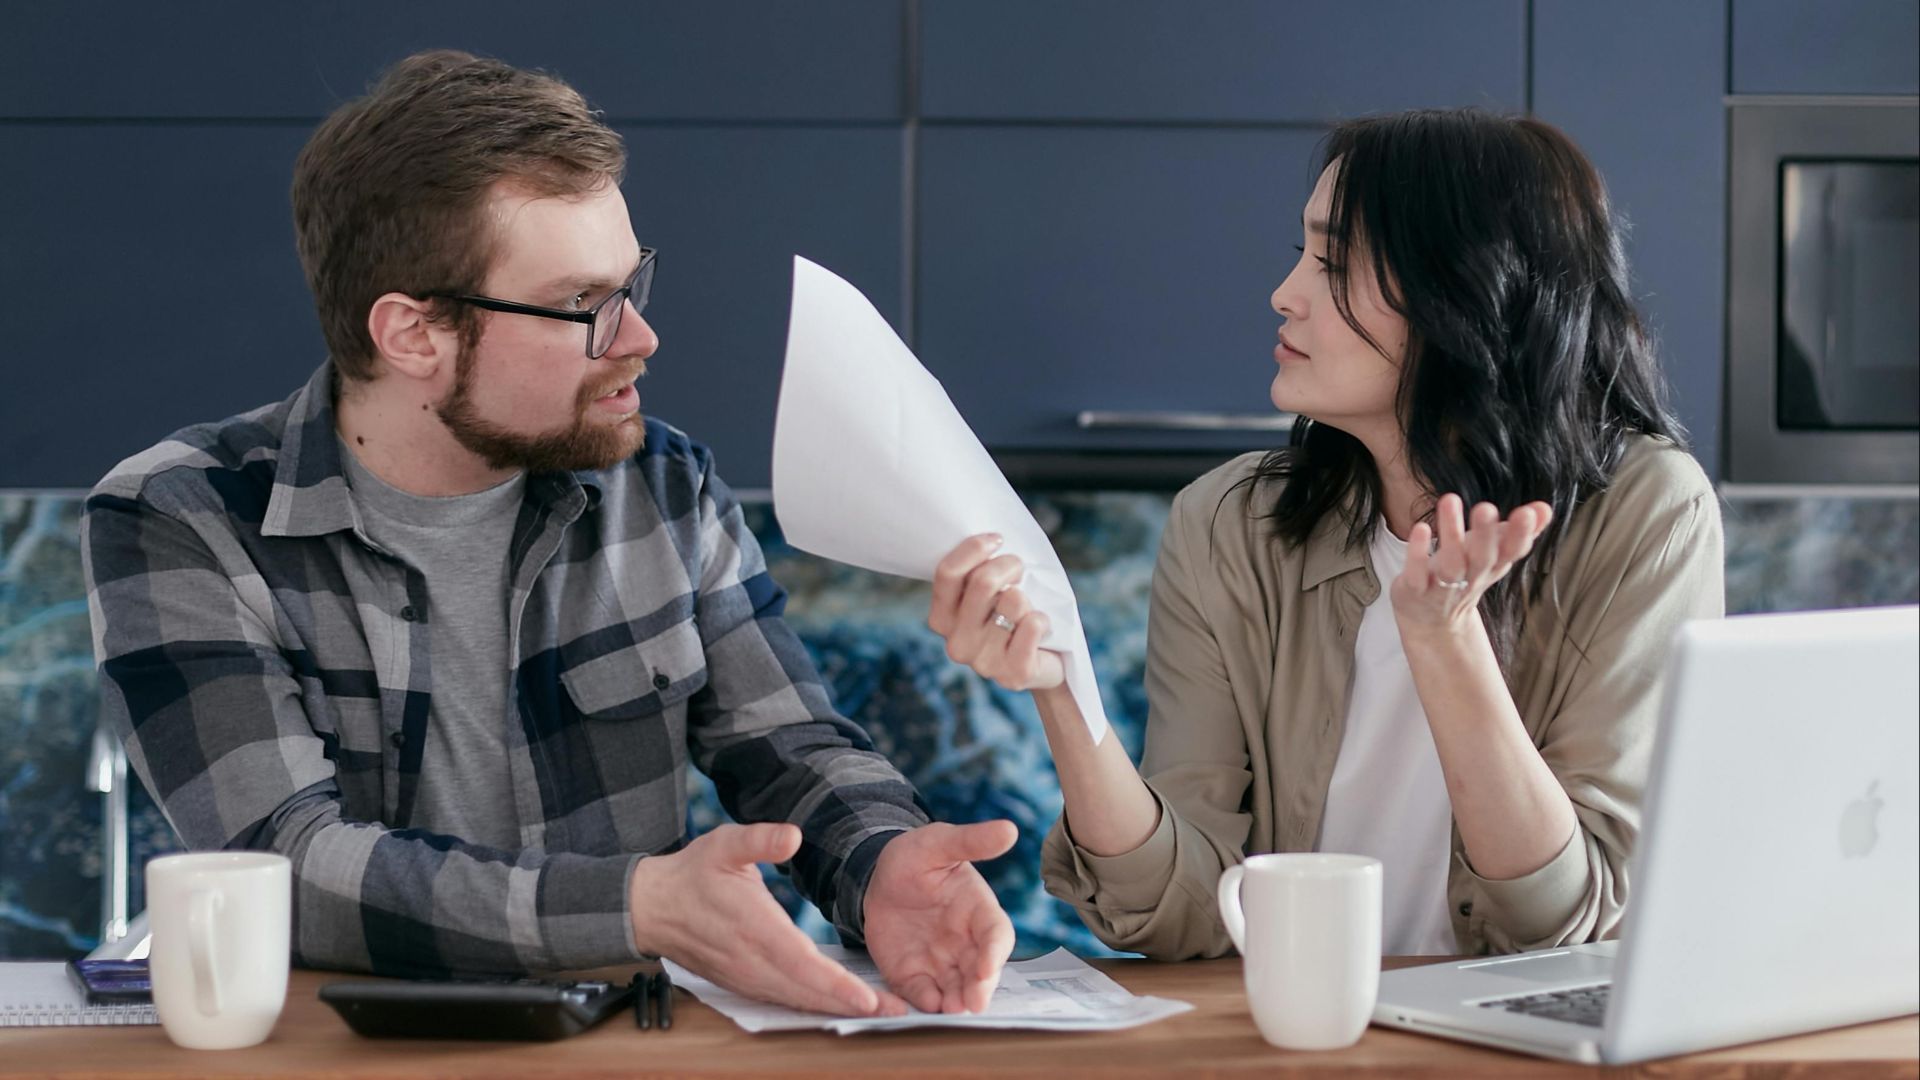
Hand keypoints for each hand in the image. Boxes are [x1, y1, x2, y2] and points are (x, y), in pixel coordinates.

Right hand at [628, 823, 907, 1016]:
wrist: (653, 907)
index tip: (867, 997)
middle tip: (896, 1010)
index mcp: (752, 927)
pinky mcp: (744, 984)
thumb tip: (793, 835)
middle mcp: (751, 961)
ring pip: (797, 1001)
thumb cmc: (693, 873)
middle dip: (851, 1004)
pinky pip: (784, 1000)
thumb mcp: (724, 843)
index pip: (801, 963)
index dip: (835, 984)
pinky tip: (840, 1007)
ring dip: (837, 1009)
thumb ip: (759, 839)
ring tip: (880, 1011)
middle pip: (807, 992)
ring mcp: (746, 977)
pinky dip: (814, 1007)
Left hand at [864, 821, 1017, 1013]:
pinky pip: (923, 993)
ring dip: (958, 1001)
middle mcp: (965, 941)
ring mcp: (940, 961)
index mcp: (977, 910)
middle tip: (974, 1003)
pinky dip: (927, 1002)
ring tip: (952, 1009)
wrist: (875, 877)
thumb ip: (971, 842)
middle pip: (982, 970)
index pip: (996, 934)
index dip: (994, 952)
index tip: (987, 966)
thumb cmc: (914, 856)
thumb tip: (1009, 829)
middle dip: (980, 987)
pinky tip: (926, 1005)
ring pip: (957, 988)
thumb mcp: (938, 843)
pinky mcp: (914, 974)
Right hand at [928, 534, 1064, 691]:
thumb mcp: (990, 592)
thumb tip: (991, 541)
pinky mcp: (1013, 674)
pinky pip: (1032, 624)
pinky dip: (1042, 619)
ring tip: (1027, 611)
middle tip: (1020, 569)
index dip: (974, 548)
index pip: (947, 573)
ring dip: (1027, 599)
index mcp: (942, 619)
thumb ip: (978, 572)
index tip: (998, 539)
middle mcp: (957, 643)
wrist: (1045, 663)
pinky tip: (1040, 630)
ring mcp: (983, 662)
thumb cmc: (1014, 616)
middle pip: (982, 582)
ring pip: (1012, 601)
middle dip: (1009, 565)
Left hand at [1393, 494, 1553, 633]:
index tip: (1528, 512)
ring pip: (1450, 565)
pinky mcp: (1416, 589)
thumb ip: (1519, 532)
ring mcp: (1443, 586)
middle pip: (1483, 559)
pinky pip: (1417, 574)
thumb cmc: (1465, 575)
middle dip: (1486, 535)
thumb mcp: (1494, 555)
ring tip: (1450, 499)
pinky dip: (1417, 553)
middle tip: (1486, 507)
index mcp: (1493, 566)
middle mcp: (1471, 577)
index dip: (1521, 535)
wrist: (1433, 620)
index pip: (1512, 552)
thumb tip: (1545, 508)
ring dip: (1450, 535)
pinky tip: (1420, 527)